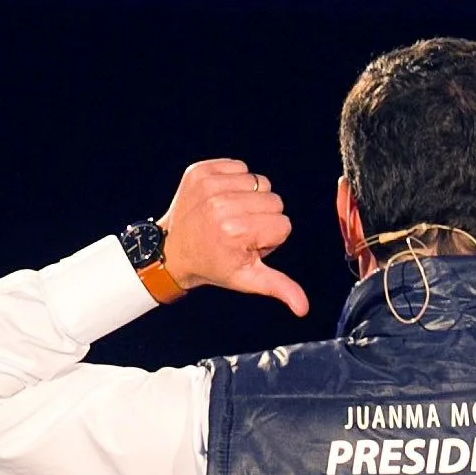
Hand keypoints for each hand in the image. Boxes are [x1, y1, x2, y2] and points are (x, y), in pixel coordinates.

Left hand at [159, 160, 308, 312]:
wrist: (172, 249)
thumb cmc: (212, 264)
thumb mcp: (247, 279)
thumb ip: (279, 287)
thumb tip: (303, 307)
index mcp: (237, 232)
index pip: (283, 224)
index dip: (270, 237)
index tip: (248, 244)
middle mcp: (223, 205)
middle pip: (274, 201)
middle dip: (262, 216)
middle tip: (239, 230)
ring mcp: (209, 185)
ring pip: (259, 181)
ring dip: (249, 197)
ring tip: (230, 213)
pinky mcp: (201, 170)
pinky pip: (239, 166)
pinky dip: (234, 180)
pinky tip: (222, 198)